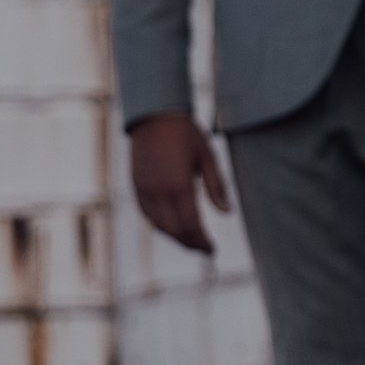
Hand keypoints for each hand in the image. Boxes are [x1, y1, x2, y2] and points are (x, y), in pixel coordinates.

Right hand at [130, 110, 231, 254]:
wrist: (153, 115)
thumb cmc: (185, 133)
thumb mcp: (207, 157)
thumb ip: (217, 186)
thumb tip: (228, 212)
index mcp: (179, 186)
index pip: (191, 226)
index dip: (202, 242)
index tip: (212, 249)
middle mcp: (159, 193)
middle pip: (175, 231)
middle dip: (191, 244)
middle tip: (205, 249)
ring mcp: (145, 191)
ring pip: (160, 226)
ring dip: (176, 237)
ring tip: (192, 241)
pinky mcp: (136, 187)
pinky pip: (148, 215)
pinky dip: (161, 226)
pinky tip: (174, 226)